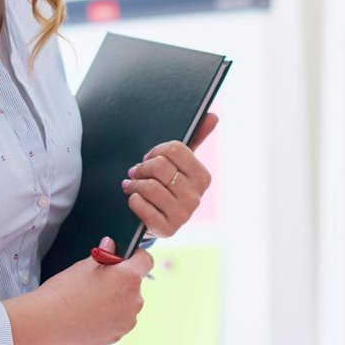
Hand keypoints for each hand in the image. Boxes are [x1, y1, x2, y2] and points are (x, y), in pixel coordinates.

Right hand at [7, 237, 152, 344]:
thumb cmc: (65, 289)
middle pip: (135, 285)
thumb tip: (111, 245)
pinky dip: (108, 319)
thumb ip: (105, 254)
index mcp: (129, 277)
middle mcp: (135, 300)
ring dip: (116, 302)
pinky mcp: (118, 336)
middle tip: (98, 283)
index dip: (135, 257)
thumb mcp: (84, 265)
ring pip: (127, 305)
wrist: (48, 321)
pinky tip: (89, 317)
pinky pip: (118, 322)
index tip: (123, 259)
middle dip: (121, 282)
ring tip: (91, 302)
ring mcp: (127, 321)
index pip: (146, 260)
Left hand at [119, 112, 217, 238]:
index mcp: (203, 177)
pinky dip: (133, 200)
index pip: (175, 149)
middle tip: (135, 172)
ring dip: (133, 184)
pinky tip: (134, 200)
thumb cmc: (169, 185)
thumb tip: (213, 115)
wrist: (159, 219)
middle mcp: (196, 197)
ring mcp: (183, 215)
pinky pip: (141, 206)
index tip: (149, 157)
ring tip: (131, 186)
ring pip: (148, 186)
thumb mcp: (181, 164)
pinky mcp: (167, 229)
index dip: (156, 151)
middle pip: (160, 166)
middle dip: (142, 168)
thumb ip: (196, 139)